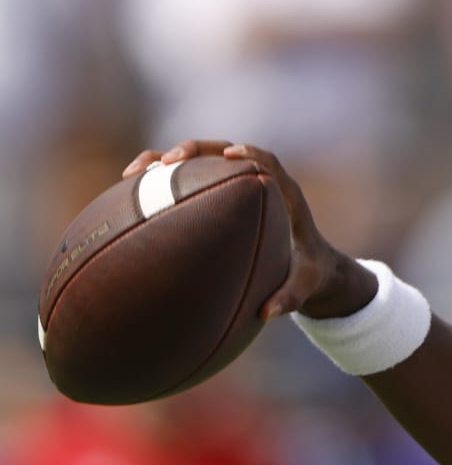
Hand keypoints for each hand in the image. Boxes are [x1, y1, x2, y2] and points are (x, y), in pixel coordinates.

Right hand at [122, 140, 375, 318]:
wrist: (310, 266)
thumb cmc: (309, 272)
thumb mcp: (306, 287)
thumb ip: (291, 298)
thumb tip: (267, 313)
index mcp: (285, 196)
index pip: (269, 163)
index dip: (252, 155)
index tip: (232, 156)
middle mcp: (258, 183)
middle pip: (225, 152)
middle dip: (196, 150)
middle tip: (170, 160)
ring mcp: (234, 187)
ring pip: (199, 163)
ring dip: (167, 162)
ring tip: (134, 173)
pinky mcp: (218, 197)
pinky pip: (187, 183)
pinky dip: (160, 184)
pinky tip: (128, 195)